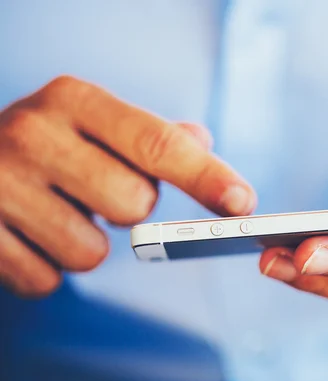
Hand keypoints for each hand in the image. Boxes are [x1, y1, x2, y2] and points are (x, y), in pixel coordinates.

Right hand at [0, 76, 255, 296]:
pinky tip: (31, 235)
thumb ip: (154, 135)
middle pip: (133, 203)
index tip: (242, 203)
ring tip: (59, 213)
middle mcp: (33, 133)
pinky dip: (49, 266)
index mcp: (75, 100)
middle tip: (97, 191)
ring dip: (87, 244)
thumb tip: (203, 141)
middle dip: (128, 209)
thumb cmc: (53, 144)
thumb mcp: (96, 121)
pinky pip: (47, 280)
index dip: (206, 177)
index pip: (158, 143)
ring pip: (91, 253)